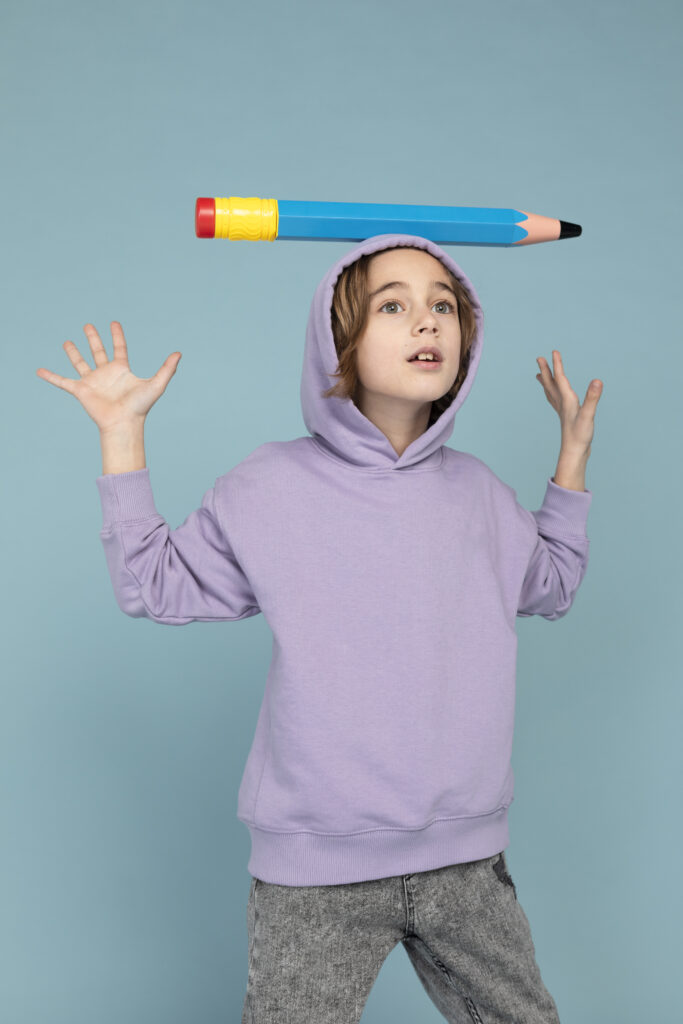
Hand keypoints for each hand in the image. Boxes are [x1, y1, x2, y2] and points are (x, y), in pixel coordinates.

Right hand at [36, 322, 181, 433]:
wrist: (124, 423)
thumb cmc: (140, 407)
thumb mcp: (156, 384)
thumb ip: (167, 369)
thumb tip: (179, 353)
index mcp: (121, 370)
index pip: (119, 348)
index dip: (117, 335)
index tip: (114, 323)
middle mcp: (106, 374)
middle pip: (98, 352)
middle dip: (93, 338)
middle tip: (88, 325)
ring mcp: (92, 382)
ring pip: (80, 363)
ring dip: (73, 353)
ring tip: (67, 342)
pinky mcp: (80, 391)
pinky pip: (62, 381)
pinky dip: (50, 376)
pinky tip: (39, 370)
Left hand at [536, 350, 602, 454]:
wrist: (574, 454)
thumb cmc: (580, 436)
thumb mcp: (588, 416)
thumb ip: (592, 398)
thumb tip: (597, 381)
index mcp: (567, 401)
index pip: (560, 379)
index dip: (557, 365)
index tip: (553, 351)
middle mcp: (562, 404)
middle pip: (551, 384)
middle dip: (546, 370)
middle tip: (539, 358)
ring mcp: (563, 412)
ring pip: (551, 393)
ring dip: (546, 382)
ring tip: (539, 375)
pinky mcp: (566, 418)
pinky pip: (556, 402)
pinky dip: (553, 395)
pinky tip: (555, 396)